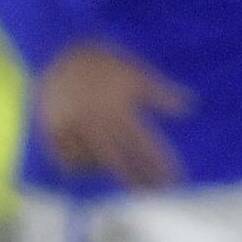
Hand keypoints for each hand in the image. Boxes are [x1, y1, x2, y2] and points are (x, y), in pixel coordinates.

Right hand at [35, 41, 191, 191]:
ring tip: (119, 173)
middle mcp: (94, 121)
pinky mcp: (50, 130)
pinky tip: (90, 167)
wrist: (57, 46)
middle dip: (136, 180)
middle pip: (117, 161)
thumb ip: (160, 92)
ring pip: (90, 162)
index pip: (143, 144)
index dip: (159, 164)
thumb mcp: (135, 72)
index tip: (175, 181)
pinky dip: (78, 166)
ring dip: (106, 170)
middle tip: (151, 195)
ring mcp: (70, 127)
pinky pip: (65, 159)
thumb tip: (191, 106)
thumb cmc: (102, 61)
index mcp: (117, 107)